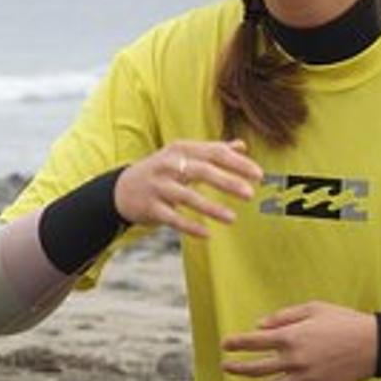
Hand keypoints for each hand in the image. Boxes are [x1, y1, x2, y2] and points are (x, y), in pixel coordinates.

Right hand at [113, 140, 262, 238]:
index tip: (259, 175)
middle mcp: (168, 165)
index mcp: (180, 149)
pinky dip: (189, 226)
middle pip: (201, 170)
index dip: (237, 163)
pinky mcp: (150, 207)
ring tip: (232, 218)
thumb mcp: (183, 155)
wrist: (121, 189)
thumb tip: (242, 146)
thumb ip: (212, 150)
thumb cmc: (162, 171)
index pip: (213, 152)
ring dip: (210, 207)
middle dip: (226, 181)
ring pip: (186, 196)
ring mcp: (158, 186)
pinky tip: (207, 234)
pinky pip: (172, 218)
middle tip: (250, 193)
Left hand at [221, 301, 376, 380]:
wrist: (374, 345)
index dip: (235, 344)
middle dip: (236, 369)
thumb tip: (259, 326)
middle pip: (255, 369)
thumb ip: (283, 317)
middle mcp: (293, 360)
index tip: (225, 345)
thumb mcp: (312, 309)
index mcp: (289, 337)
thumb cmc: (343, 321)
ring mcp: (305, 379)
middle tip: (226, 367)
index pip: (252, 342)